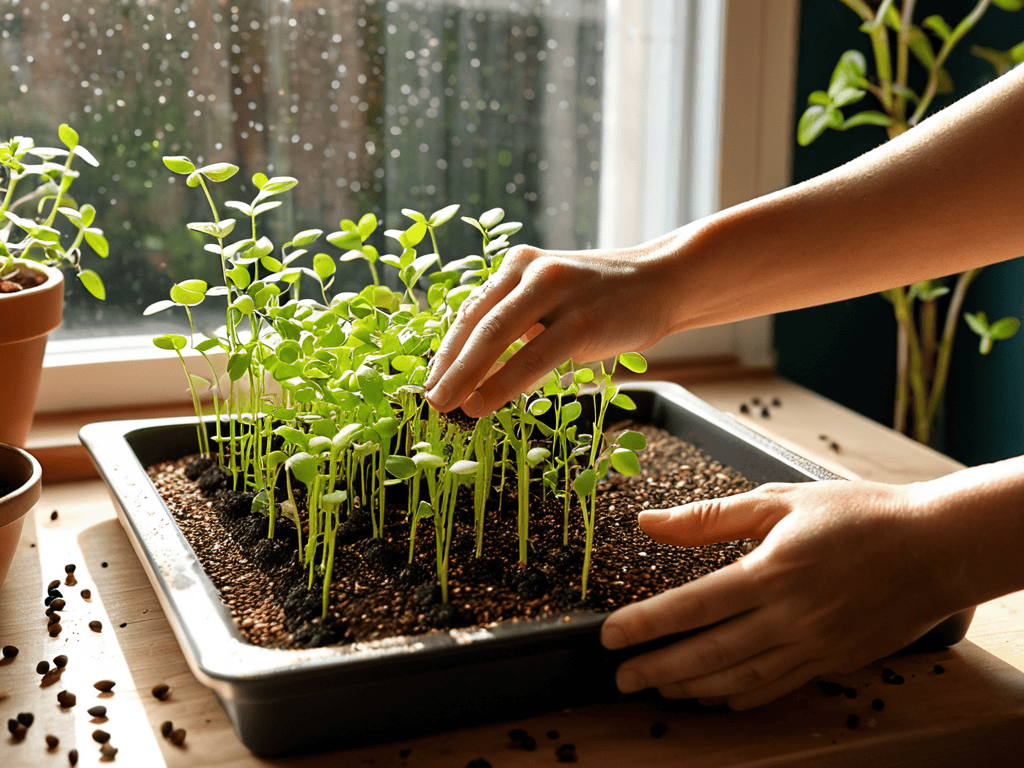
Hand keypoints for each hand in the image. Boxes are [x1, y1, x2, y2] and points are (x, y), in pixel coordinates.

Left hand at [423, 242, 678, 416]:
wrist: (663, 280)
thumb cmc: (601, 300)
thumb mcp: (552, 302)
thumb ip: (518, 326)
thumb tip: (475, 373)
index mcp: (516, 266)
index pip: (471, 313)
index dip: (446, 351)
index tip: (429, 383)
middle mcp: (530, 271)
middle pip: (476, 325)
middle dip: (448, 367)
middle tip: (429, 400)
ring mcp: (556, 292)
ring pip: (496, 338)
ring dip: (467, 377)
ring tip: (448, 408)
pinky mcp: (582, 320)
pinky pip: (533, 357)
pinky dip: (503, 384)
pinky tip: (484, 403)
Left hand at [599, 479, 966, 709]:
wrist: (935, 547)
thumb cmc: (858, 515)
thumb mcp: (779, 500)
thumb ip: (709, 517)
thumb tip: (649, 522)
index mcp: (771, 572)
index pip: (692, 606)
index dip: (646, 624)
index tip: (610, 636)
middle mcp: (790, 617)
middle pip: (709, 653)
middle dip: (659, 668)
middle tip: (621, 677)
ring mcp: (815, 645)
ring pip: (741, 678)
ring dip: (693, 687)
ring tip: (659, 689)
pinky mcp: (835, 661)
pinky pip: (779, 687)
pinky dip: (742, 696)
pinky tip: (716, 697)